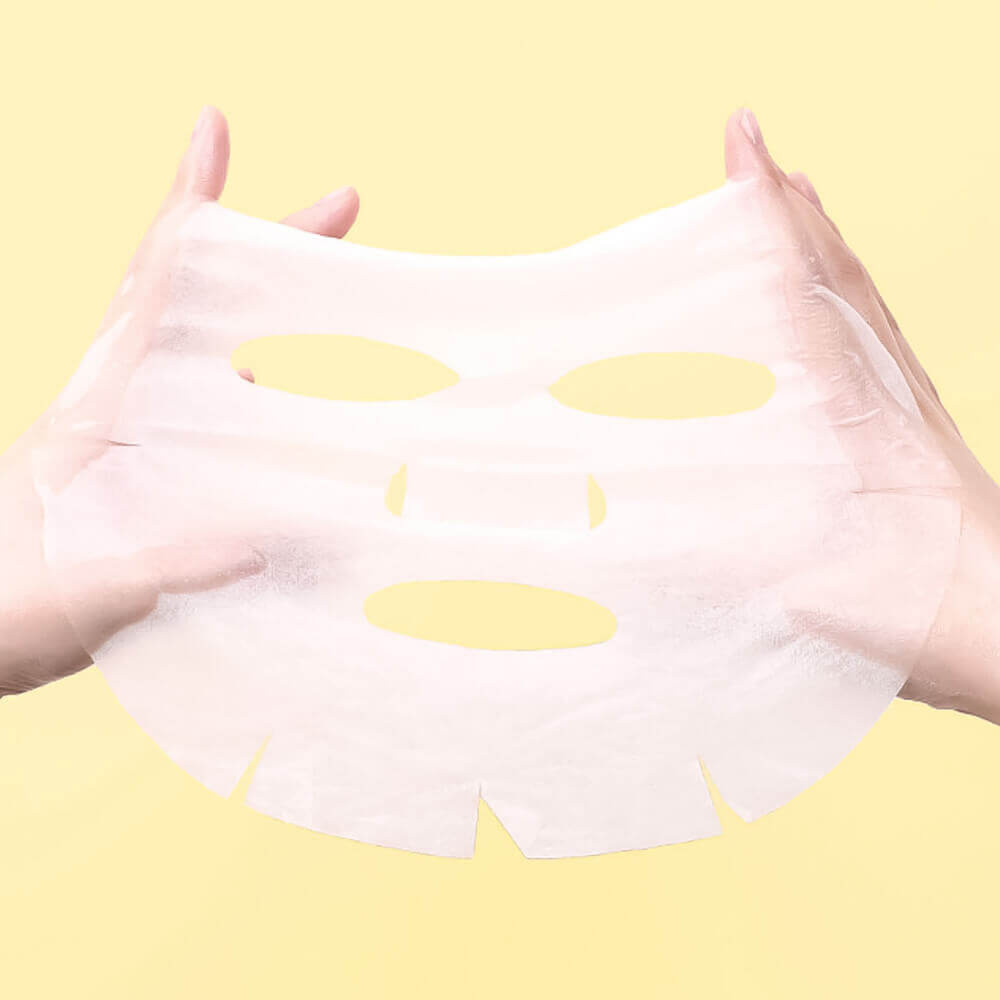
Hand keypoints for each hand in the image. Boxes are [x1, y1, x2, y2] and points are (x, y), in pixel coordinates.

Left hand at [0, 106, 359, 696]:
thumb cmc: (6, 606)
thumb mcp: (80, 593)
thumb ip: (165, 568)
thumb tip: (263, 543)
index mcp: (103, 410)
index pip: (154, 288)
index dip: (188, 208)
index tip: (214, 129)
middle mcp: (127, 406)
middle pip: (203, 300)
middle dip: (271, 246)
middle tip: (344, 207)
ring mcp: (145, 437)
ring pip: (217, 353)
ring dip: (274, 313)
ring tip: (339, 292)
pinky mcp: (157, 473)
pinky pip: (222, 414)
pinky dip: (265, 390)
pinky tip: (301, 410)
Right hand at [725, 108, 999, 723]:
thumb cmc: (922, 611)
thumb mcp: (802, 592)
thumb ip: (715, 567)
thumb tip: (633, 547)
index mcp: (849, 411)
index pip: (800, 286)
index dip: (766, 212)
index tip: (741, 139)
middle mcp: (883, 392)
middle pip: (835, 275)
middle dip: (791, 210)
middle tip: (755, 154)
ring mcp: (908, 408)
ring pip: (863, 301)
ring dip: (823, 243)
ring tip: (793, 197)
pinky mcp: (919, 433)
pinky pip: (879, 339)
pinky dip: (850, 297)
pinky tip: (835, 305)